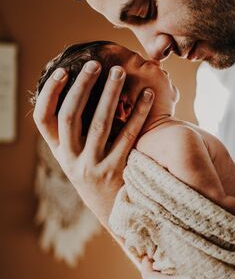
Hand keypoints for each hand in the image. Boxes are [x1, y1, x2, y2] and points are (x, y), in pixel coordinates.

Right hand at [33, 61, 153, 225]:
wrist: (115, 213)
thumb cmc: (98, 174)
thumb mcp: (78, 158)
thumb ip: (75, 132)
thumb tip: (82, 89)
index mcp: (59, 153)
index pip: (43, 119)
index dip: (50, 93)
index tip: (63, 71)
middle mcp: (71, 160)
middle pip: (70, 116)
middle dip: (82, 86)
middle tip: (95, 64)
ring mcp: (93, 167)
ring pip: (99, 123)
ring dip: (109, 93)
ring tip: (118, 71)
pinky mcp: (117, 170)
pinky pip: (128, 135)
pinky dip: (138, 112)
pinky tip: (146, 95)